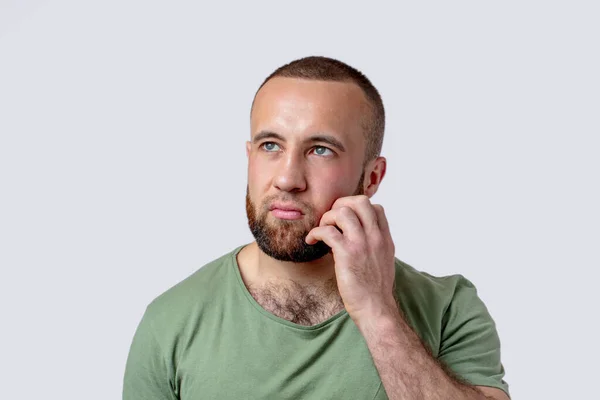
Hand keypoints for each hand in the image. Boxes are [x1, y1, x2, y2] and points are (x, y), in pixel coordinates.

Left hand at [305, 195, 397, 323]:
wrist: (376, 309)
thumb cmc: (375, 290)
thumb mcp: (383, 262)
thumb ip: (375, 246)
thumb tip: (360, 236)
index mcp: (384, 239)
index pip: (376, 208)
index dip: (357, 208)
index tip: (345, 220)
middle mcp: (375, 237)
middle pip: (360, 201)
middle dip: (341, 205)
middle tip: (331, 220)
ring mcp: (362, 244)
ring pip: (342, 212)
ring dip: (326, 218)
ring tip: (321, 230)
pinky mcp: (347, 254)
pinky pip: (327, 231)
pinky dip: (315, 232)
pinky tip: (311, 240)